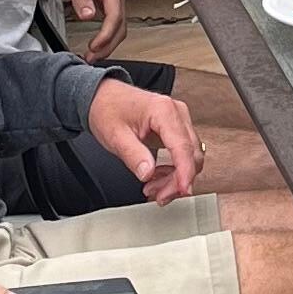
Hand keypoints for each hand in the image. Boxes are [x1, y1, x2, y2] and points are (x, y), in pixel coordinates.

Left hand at [59, 0, 126, 50]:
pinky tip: (98, 42)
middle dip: (108, 46)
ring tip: (94, 54)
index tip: (95, 47)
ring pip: (119, 26)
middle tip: (93, 58)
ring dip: (109, 43)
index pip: (114, 18)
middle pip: (120, 27)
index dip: (105, 36)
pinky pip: (113, 21)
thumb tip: (87, 15)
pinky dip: (107, 35)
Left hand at [88, 75, 203, 203]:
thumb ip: (133, 155)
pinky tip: (157, 177)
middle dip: (178, 180)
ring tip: (153, 189)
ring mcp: (178, 119)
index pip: (182, 147)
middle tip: (159, 196)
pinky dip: (174, 169)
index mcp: (163, 111)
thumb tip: (148, 173)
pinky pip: (183, 153)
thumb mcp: (115, 136)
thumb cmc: (108, 109)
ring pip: (190, 156)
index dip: (185, 172)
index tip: (183, 191)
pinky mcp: (175, 127)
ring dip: (175, 177)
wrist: (102, 96)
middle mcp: (177, 113)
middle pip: (190, 154)